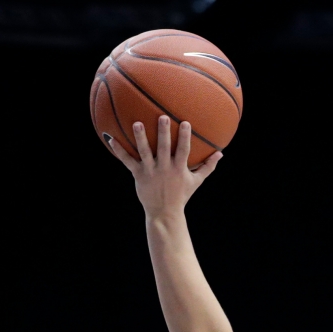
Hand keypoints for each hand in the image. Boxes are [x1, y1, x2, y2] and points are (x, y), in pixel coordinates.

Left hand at [107, 115, 222, 217]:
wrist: (164, 213)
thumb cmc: (181, 195)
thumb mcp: (196, 181)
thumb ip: (208, 166)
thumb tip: (221, 153)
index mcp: (179, 169)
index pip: (183, 150)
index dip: (184, 137)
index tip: (185, 123)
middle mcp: (164, 169)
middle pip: (163, 148)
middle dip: (163, 133)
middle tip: (162, 117)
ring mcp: (150, 172)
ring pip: (144, 152)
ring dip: (140, 138)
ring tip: (137, 123)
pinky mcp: (138, 175)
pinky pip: (127, 161)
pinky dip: (119, 151)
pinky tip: (111, 138)